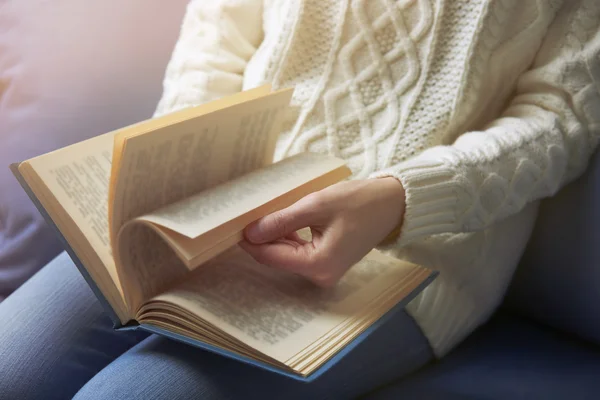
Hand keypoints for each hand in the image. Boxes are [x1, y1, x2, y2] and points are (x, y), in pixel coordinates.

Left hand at [240, 177, 404, 286]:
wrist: (392, 204)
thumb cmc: (358, 202)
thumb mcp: (316, 206)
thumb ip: (281, 220)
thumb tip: (249, 232)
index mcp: (318, 265)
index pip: (270, 256)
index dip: (250, 240)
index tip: (233, 223)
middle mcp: (320, 275)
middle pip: (277, 257)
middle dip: (261, 237)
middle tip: (245, 214)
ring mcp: (325, 271)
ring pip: (287, 254)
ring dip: (274, 236)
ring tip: (263, 213)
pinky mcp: (328, 263)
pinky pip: (300, 252)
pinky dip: (289, 237)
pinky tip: (282, 220)